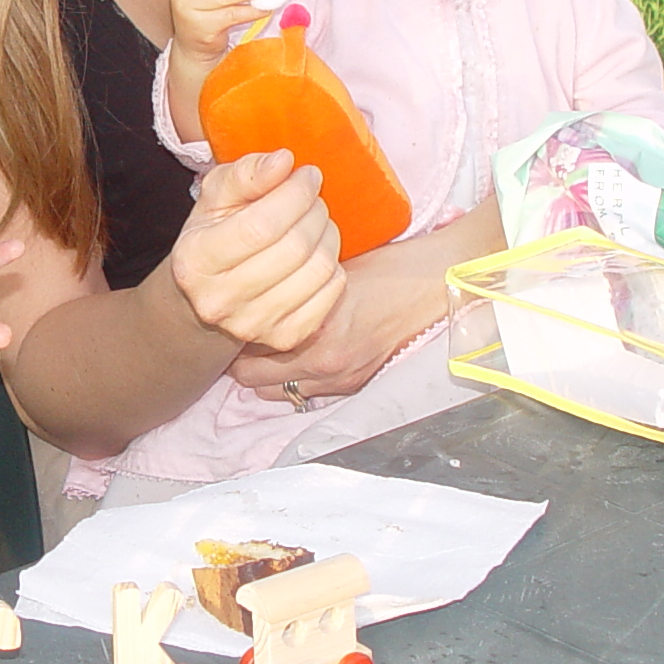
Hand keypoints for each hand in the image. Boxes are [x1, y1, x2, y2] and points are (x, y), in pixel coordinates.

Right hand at [167, 150, 344, 352]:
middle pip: (294, 248)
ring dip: (328, 235)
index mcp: (195, 260)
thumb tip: (283, 161)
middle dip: (315, 211)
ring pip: (317, 270)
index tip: (307, 175)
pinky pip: (331, 293)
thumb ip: (245, 174)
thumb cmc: (214, 237)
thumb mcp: (215, 198)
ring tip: (316, 222)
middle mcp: (219, 301)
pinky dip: (333, 267)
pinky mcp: (284, 338)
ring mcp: (253, 326)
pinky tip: (316, 255)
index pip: (260, 225)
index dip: (294, 195)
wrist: (206, 299)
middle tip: (313, 197)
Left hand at [228, 201, 496, 399]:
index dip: (233, 336)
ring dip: (268, 375)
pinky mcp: (355, 386)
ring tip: (267, 349)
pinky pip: (310, 393)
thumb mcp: (325, 274)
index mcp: (314, 333)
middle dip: (242, 363)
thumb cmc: (384, 269)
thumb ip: (290, 292)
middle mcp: (324, 366)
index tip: (229, 321)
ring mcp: (341, 381)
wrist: (433, 285)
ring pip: (280, 394)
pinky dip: (297, 379)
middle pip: (254, 383)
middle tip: (240, 338)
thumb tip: (254, 294)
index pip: (248, 353)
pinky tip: (299, 356)